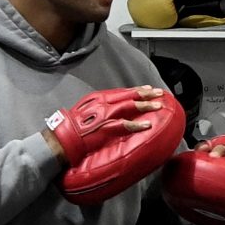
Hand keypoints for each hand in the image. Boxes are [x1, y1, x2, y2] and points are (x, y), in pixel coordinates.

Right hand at [42, 85, 165, 157]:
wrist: (64, 137)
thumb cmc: (73, 126)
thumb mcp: (86, 109)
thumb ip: (100, 107)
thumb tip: (112, 108)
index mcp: (99, 98)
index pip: (122, 91)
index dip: (136, 90)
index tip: (147, 88)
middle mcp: (104, 103)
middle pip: (129, 96)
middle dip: (146, 93)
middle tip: (159, 93)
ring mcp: (106, 115)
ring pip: (131, 107)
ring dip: (146, 106)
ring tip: (159, 105)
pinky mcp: (107, 128)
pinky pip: (126, 125)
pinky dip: (138, 124)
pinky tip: (148, 125)